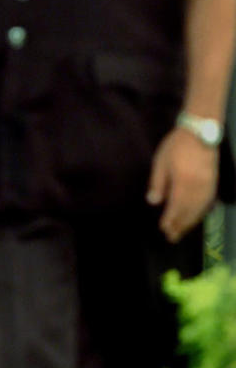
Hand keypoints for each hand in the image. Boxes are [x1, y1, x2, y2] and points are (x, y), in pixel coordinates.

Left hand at [146, 126, 218, 242]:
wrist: (201, 131)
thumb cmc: (176, 146)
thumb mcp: (161, 162)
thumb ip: (158, 183)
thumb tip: (153, 202)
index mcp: (183, 182)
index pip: (176, 206)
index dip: (170, 219)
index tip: (164, 229)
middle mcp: (198, 186)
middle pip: (189, 211)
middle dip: (180, 225)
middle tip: (172, 237)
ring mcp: (209, 184)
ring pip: (200, 208)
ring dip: (191, 221)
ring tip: (182, 231)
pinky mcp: (214, 181)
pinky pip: (209, 201)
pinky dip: (202, 212)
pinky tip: (197, 216)